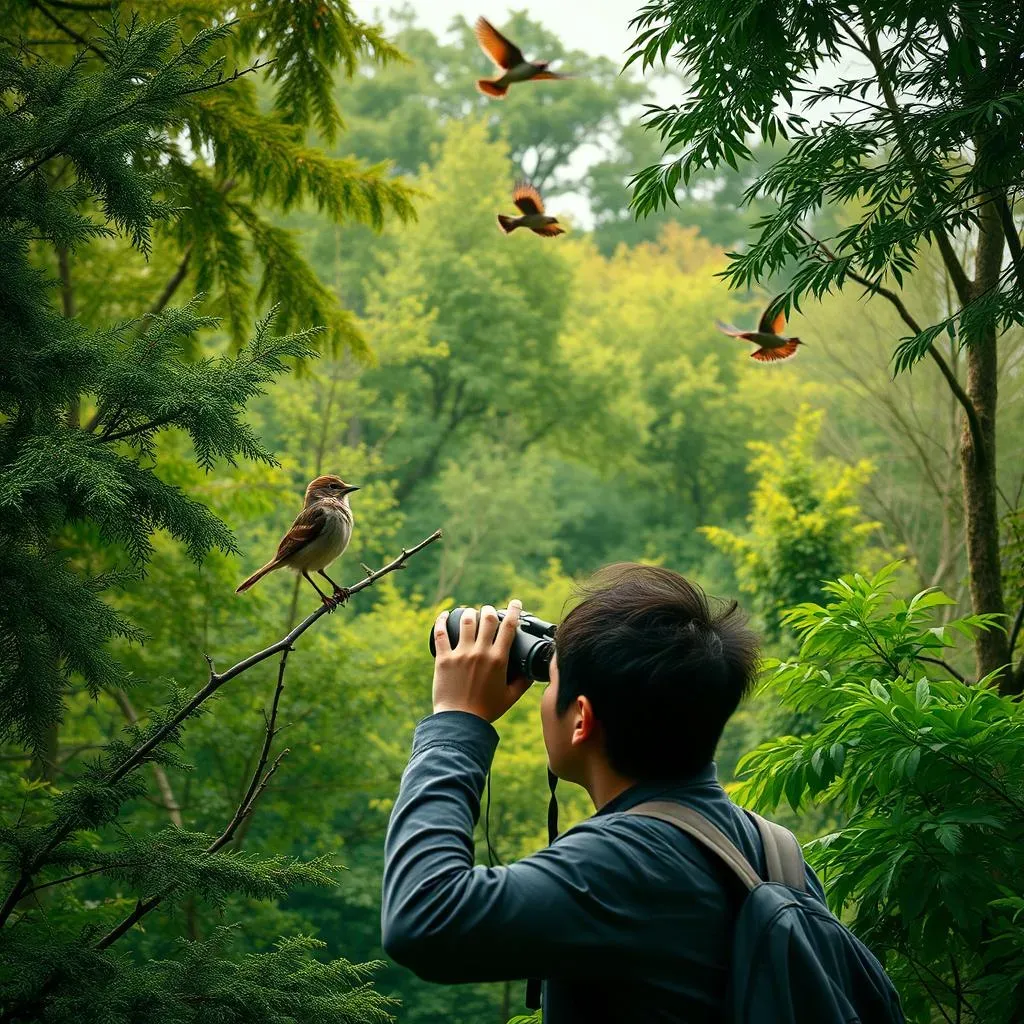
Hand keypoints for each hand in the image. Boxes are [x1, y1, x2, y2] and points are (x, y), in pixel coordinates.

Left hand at [432, 601, 531, 722]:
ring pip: (466, 622)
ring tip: (471, 613)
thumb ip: (523, 683)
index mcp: (498, 660)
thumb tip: (532, 672)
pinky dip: (442, 620)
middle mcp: (480, 653)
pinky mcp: (443, 659)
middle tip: (490, 612)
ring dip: (470, 613)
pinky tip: (445, 615)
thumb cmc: (487, 711)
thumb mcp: (510, 697)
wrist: (460, 722)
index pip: (509, 627)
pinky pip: (441, 633)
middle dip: (490, 610)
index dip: (514, 611)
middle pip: (487, 619)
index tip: (515, 603)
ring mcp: (460, 654)